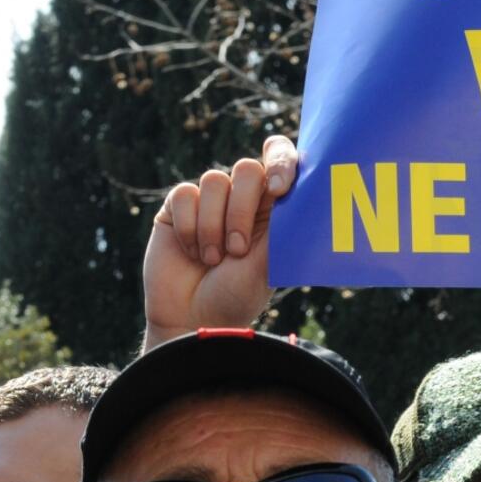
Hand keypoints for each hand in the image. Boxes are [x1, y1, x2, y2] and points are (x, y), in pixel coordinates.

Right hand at [142, 136, 298, 349]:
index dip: (281, 162)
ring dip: (214, 226)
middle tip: (239, 250)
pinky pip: (184, 194)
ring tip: (214, 260)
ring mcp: (210, 202)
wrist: (194, 320)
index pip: (282, 162)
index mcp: (274, 209)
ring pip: (214, 180)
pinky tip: (192, 254)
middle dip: (243, 210)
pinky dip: (190, 227)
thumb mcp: (269, 264)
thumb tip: (303, 193)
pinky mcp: (177, 209)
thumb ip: (282, 226)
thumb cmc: (238, 296)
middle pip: (247, 168)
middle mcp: (243, 199)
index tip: (280, 189)